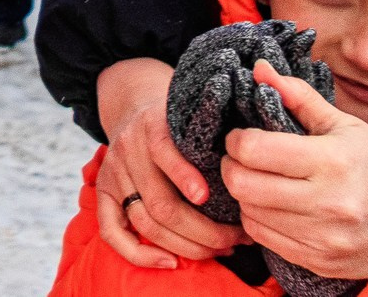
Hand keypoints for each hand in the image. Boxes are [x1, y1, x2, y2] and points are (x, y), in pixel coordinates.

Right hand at [95, 56, 245, 266]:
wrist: (135, 106)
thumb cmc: (181, 120)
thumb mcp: (199, 111)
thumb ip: (222, 128)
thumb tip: (264, 154)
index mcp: (153, 126)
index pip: (163, 151)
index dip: (184, 176)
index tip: (207, 196)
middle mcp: (129, 150)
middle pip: (161, 203)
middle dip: (204, 230)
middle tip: (237, 239)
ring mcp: (114, 173)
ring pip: (146, 222)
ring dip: (186, 245)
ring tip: (220, 249)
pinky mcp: (103, 192)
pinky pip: (111, 230)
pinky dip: (138, 252)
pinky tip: (169, 262)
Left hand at [224, 61, 367, 278]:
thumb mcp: (343, 124)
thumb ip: (298, 96)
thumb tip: (259, 68)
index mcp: (332, 162)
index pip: (253, 150)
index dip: (236, 140)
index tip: (241, 137)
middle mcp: (328, 203)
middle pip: (243, 185)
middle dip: (232, 167)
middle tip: (242, 159)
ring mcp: (324, 238)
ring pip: (249, 213)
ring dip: (245, 195)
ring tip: (260, 182)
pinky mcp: (321, 262)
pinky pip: (264, 240)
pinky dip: (259, 220)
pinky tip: (274, 207)